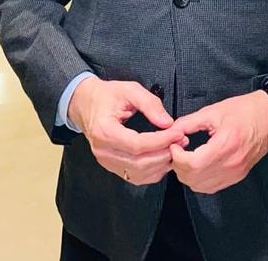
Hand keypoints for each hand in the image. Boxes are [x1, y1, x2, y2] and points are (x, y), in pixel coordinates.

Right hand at [68, 78, 187, 185]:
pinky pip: (135, 176)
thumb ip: (150, 104)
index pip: (137, 145)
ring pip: (139, 173)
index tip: (178, 132)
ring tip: (176, 148)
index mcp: (104, 131)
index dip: (161, 141)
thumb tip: (168, 122)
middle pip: (139, 162)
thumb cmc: (107, 95)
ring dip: (161, 164)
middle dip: (165, 153)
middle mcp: (103, 151)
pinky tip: (164, 158)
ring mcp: (106, 162)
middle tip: (182, 140)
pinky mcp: (112, 167)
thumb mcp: (130, 89)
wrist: (85, 105)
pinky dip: (153, 171)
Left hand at [169, 91, 267, 193]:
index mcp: (225, 144)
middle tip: (179, 151)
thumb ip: (189, 122)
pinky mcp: (237, 176)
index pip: (192, 164)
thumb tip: (171, 131)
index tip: (174, 145)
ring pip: (200, 186)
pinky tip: (199, 166)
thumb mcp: (214, 111)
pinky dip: (200, 180)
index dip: (177, 157)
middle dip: (179, 166)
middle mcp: (231, 163)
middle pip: (194, 178)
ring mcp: (235, 173)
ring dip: (188, 175)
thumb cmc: (244, 111)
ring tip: (188, 158)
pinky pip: (211, 187)